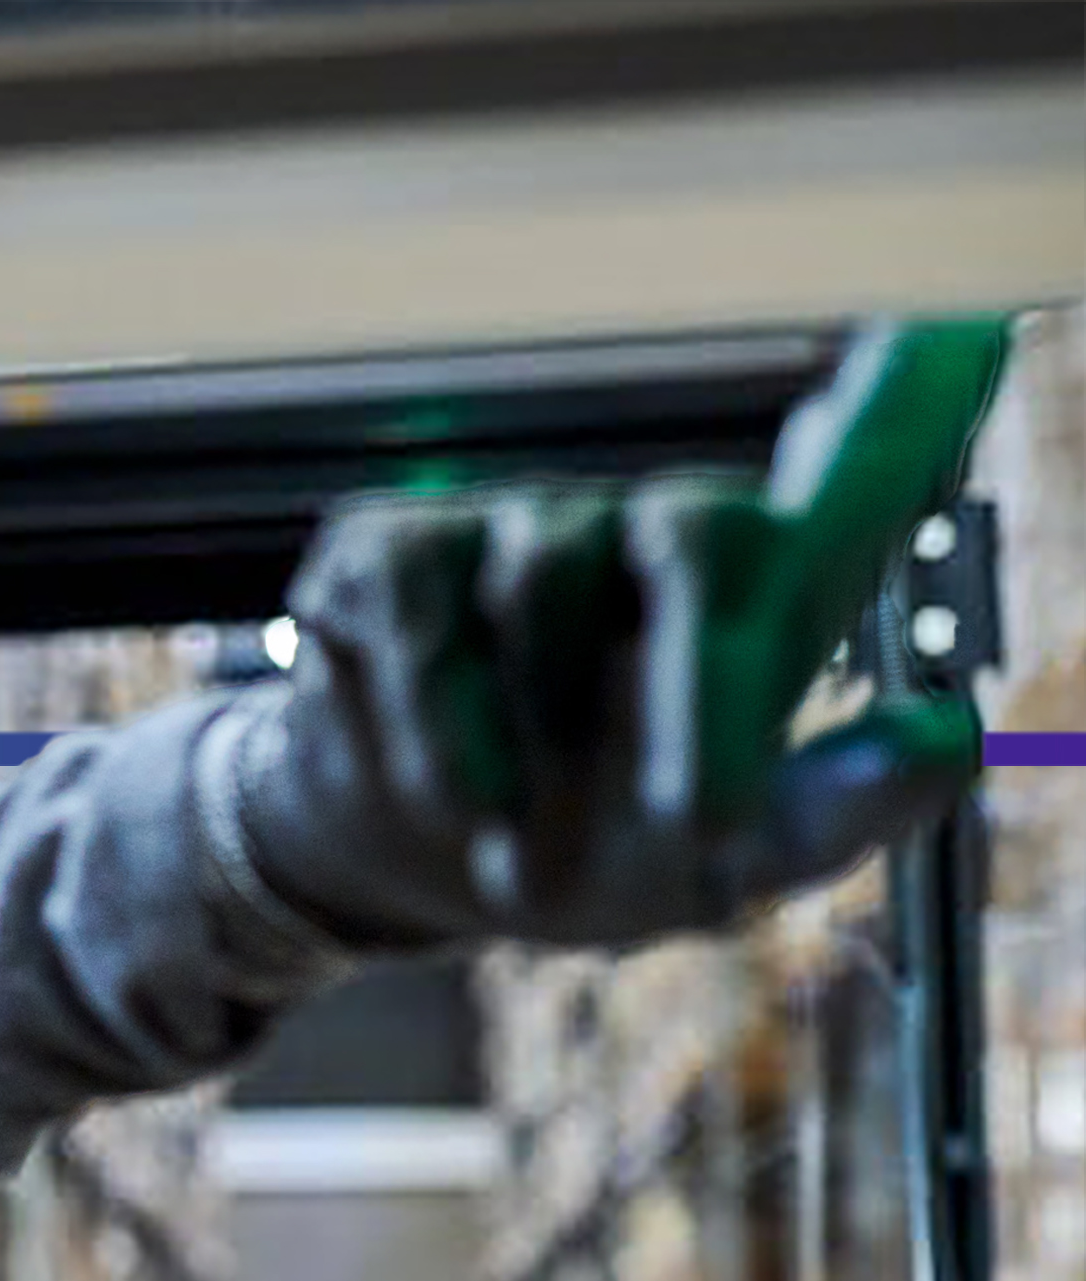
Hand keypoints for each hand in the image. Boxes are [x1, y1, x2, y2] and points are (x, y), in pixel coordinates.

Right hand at [229, 317, 1006, 949]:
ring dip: (537, 739)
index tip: (964, 329)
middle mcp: (653, 531)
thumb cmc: (608, 845)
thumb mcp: (742, 860)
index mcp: (770, 595)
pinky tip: (461, 799)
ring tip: (527, 840)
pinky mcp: (395, 551)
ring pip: (540, 584)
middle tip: (699, 821)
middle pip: (702, 533)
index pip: (862, 464)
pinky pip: (419, 613)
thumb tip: (954, 734)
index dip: (909, 394)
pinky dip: (437, 727)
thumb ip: (848, 803)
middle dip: (701, 687)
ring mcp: (522, 529)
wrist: (417, 871)